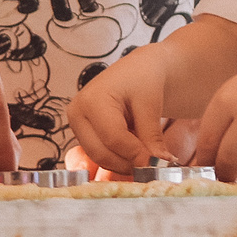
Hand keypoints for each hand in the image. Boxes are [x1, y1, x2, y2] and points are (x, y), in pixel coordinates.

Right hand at [67, 47, 183, 175]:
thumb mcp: (150, 105)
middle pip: (101, 153)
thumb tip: (158, 165)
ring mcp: (78, 126)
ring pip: (100, 158)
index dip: (137, 155)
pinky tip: (136, 149)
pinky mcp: (83, 134)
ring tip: (147, 155)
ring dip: (125, 163)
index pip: (113, 138)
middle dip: (129, 163)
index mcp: (91, 100)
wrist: (138, 71)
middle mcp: (78, 114)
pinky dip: (120, 158)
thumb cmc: (143, 79)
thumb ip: (152, 137)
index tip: (159, 163)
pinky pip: (101, 155)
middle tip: (155, 165)